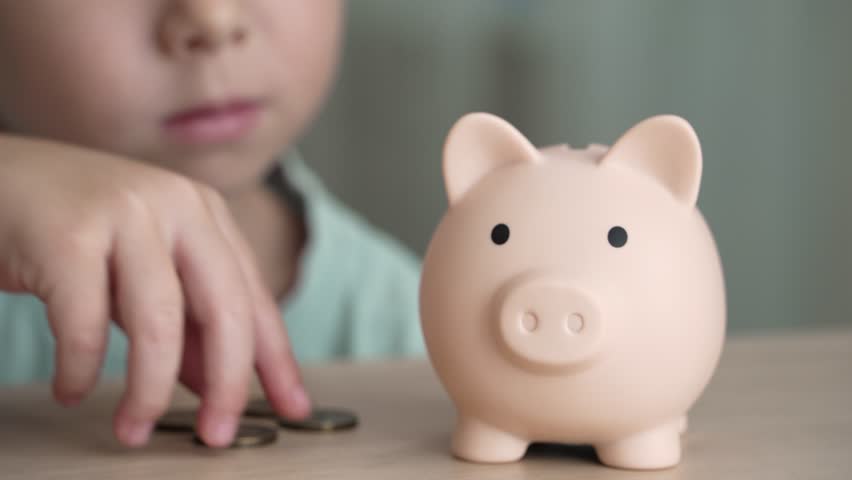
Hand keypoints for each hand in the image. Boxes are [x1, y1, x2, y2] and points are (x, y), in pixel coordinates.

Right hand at [0, 135, 310, 446]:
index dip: (275, 359)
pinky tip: (73, 389)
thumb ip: (183, 322)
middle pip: (225, 308)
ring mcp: (124, 212)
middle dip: (229, 383)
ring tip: (134, 427)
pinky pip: (85, 324)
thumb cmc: (70, 229)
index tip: (291, 406)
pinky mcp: (67, 233)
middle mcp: (174, 204)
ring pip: (160, 322)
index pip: (254, 297)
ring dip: (150, 390)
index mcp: (203, 212)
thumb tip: (215, 385)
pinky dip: (81, 369)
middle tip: (217, 433)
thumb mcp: (142, 273)